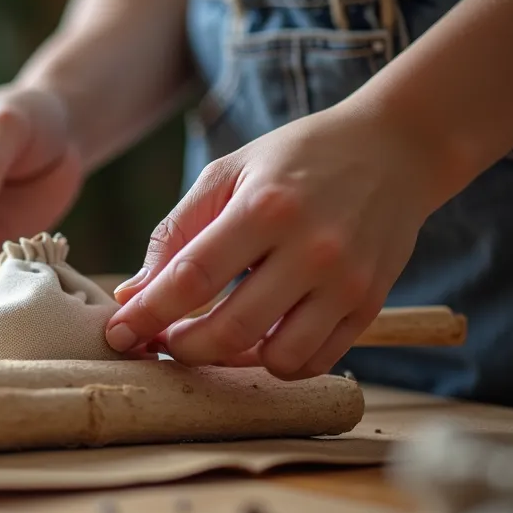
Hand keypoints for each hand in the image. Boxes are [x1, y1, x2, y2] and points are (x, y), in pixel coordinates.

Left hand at [106, 102, 444, 378]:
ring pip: (277, 358)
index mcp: (266, 208)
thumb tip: (132, 295)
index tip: (118, 334)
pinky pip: (315, 360)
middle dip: (182, 347)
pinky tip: (258, 339)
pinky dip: (278, 362)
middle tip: (162, 342)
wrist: (394, 150)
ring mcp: (346, 282)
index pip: (193, 279)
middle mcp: (311, 249)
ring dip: (233, 362)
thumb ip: (176, 233)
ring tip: (214, 338)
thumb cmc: (296, 159)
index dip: (148, 314)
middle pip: (231, 329)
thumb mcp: (227, 173)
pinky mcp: (370, 304)